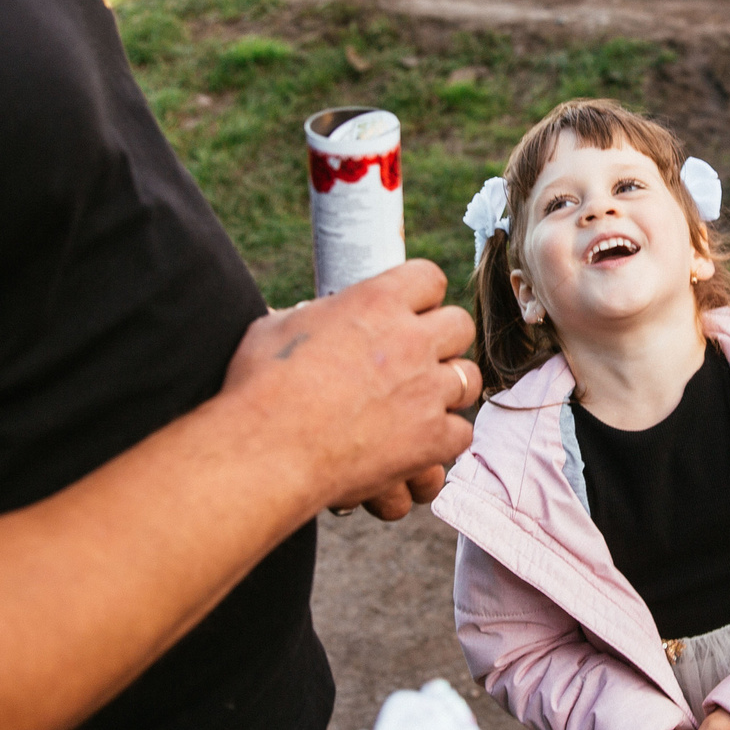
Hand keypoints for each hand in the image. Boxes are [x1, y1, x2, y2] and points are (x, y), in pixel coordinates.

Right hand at [224, 261, 477, 514]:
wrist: (267, 451)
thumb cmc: (260, 388)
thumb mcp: (277, 327)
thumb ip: (315, 317)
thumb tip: (314, 317)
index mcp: (376, 301)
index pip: (429, 278)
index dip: (420, 297)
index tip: (408, 313)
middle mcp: (412, 340)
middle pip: (460, 326)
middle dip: (442, 341)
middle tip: (417, 360)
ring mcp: (427, 390)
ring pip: (470, 379)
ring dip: (448, 389)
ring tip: (419, 403)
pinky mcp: (432, 438)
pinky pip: (461, 432)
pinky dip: (442, 440)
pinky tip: (416, 443)